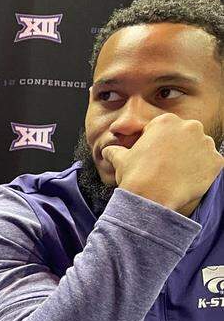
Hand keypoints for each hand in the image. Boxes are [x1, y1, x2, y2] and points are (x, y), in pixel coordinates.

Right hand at [102, 113, 223, 214]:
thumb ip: (115, 151)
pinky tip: (186, 180)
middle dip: (176, 147)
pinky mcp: (216, 160)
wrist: (152, 199)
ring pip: (199, 148)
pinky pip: (210, 163)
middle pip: (184, 135)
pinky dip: (201, 170)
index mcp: (166, 121)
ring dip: (190, 158)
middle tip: (164, 165)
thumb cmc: (136, 176)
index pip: (163, 128)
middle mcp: (190, 126)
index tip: (152, 155)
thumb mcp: (120, 159)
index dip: (155, 142)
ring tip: (175, 173)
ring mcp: (206, 143)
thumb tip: (108, 151)